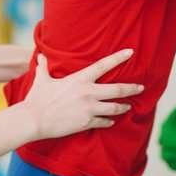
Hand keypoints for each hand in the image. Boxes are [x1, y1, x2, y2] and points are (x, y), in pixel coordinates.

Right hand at [21, 49, 143, 139]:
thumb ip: (44, 67)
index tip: (130, 52)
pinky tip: (110, 121)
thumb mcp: (42, 79)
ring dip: (123, 107)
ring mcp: (89, 109)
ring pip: (114, 108)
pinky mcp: (86, 123)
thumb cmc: (37, 98)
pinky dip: (108, 121)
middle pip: (117, 89)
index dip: (118, 58)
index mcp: (80, 79)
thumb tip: (41, 56)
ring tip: (128, 107)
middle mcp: (88, 93)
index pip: (103, 65)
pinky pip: (104, 122)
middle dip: (132, 88)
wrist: (34, 119)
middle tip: (141, 87)